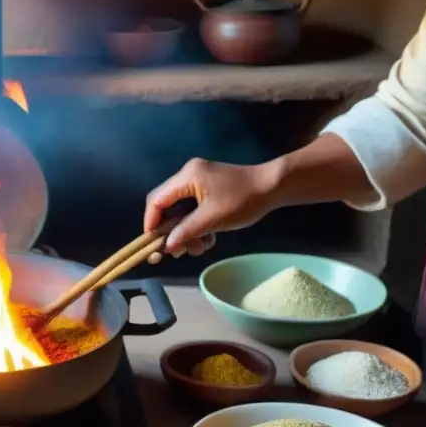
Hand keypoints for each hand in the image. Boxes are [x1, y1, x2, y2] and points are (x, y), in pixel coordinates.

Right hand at [144, 157, 277, 262]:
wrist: (274, 187)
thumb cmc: (243, 200)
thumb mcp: (212, 219)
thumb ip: (186, 232)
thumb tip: (166, 246)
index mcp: (187, 177)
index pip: (156, 201)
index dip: (151, 223)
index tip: (154, 243)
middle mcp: (188, 175)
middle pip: (165, 206)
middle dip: (171, 231)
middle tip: (179, 251)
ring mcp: (198, 181)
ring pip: (179, 211)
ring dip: (186, 231)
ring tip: (199, 246)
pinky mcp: (207, 188)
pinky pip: (191, 209)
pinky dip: (196, 225)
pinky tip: (207, 238)